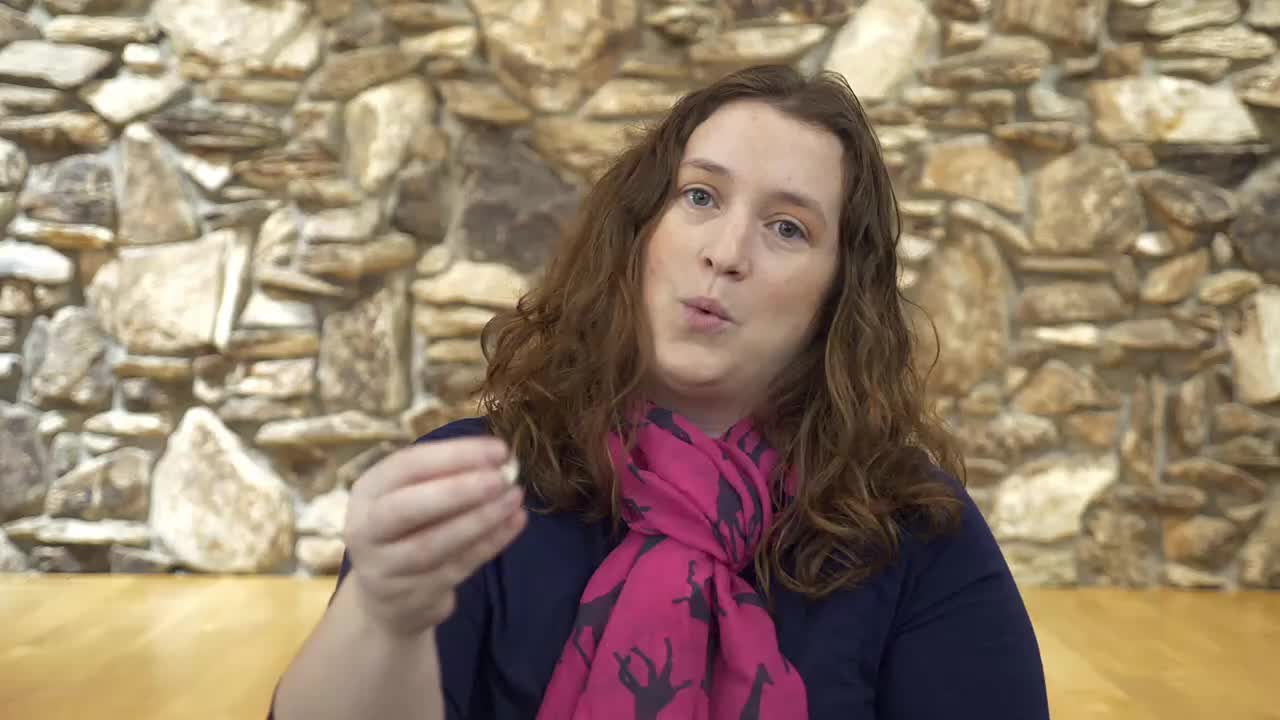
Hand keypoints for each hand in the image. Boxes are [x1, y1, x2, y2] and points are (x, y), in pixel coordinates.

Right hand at [343, 436, 526, 636]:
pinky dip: (489, 543)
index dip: (453, 455)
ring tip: (514, 498)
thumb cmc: (406, 530)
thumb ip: (444, 477)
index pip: (406, 467)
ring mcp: (386, 568)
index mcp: (367, 492)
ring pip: (433, 544)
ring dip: (479, 519)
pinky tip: (515, 522)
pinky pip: (456, 567)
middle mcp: (366, 530)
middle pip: (407, 508)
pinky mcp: (413, 596)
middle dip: (458, 490)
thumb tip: (498, 459)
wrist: (384, 601)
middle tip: (502, 478)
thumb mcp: (409, 497)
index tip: (498, 449)